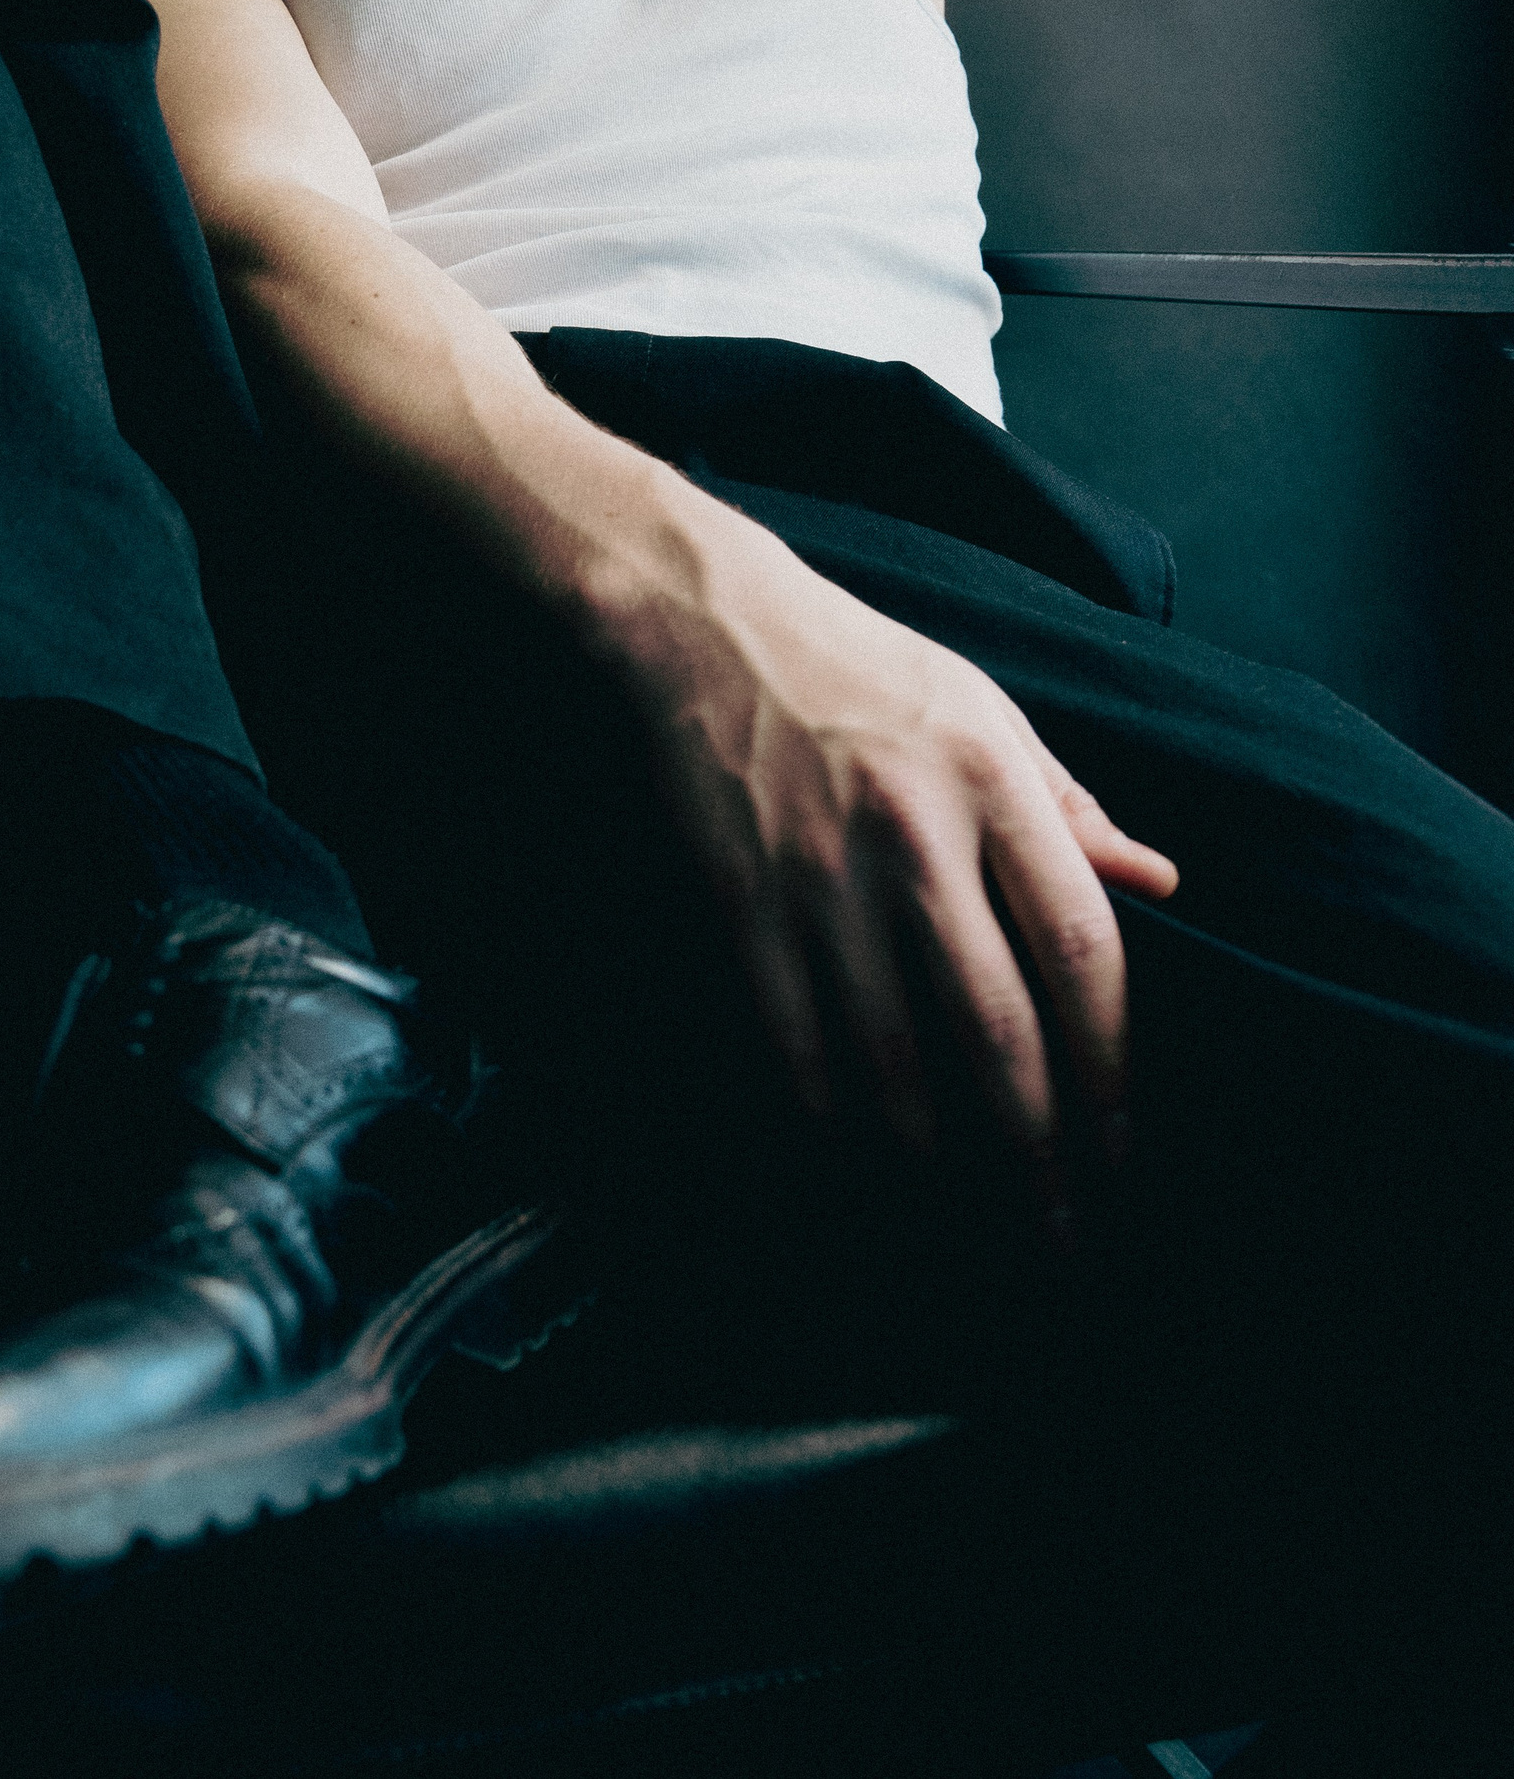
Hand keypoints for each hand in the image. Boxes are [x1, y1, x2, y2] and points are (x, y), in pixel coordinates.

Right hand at [605, 502, 1179, 1223]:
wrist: (705, 625)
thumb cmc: (863, 668)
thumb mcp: (984, 709)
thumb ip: (1069, 805)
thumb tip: (1161, 883)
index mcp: (992, 783)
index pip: (1081, 952)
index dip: (1112, 1068)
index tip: (1126, 1149)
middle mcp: (915, 836)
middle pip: (998, 1028)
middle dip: (1039, 1154)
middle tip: (1064, 1242)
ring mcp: (821, 876)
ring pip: (893, 1057)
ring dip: (937, 1166)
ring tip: (970, 1236)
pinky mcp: (741, 902)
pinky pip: (793, 1042)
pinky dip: (828, 1121)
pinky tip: (858, 1171)